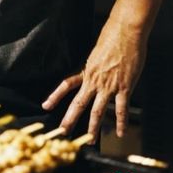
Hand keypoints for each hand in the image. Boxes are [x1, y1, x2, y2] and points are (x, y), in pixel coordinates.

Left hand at [41, 20, 146, 142]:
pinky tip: (120, 133)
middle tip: (63, 132)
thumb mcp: (97, 52)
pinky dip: (121, 122)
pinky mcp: (124, 87)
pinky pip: (121, 108)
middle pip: (79, 103)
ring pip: (98, 110)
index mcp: (86, 70)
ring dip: (93, 127)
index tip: (46, 105)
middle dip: (70, 119)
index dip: (55, 96)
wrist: (126, 31)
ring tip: (90, 140)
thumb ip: (95, 65)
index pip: (66, 85)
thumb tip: (93, 71)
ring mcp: (109, 85)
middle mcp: (94, 80)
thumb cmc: (112, 37)